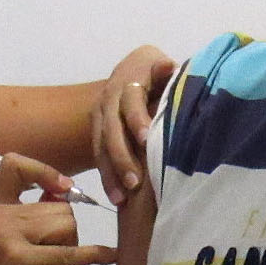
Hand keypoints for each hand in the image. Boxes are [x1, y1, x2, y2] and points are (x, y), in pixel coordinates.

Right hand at [0, 152, 116, 264]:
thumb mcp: (15, 239)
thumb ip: (35, 212)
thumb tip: (63, 188)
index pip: (14, 166)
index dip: (44, 170)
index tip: (63, 188)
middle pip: (59, 207)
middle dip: (64, 235)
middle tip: (44, 261)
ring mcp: (8, 237)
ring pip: (67, 226)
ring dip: (67, 250)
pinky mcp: (23, 259)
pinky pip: (69, 251)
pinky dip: (93, 254)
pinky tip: (110, 255)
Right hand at [92, 45, 175, 205]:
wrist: (132, 73)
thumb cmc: (160, 73)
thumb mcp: (164, 68)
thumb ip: (166, 71)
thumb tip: (169, 66)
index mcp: (128, 80)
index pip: (131, 102)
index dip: (137, 120)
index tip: (146, 140)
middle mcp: (109, 98)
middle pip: (112, 129)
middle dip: (122, 157)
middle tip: (135, 182)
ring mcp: (100, 115)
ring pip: (101, 146)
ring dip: (111, 173)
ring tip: (123, 198)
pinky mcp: (96, 131)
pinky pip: (98, 155)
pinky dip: (107, 177)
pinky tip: (117, 198)